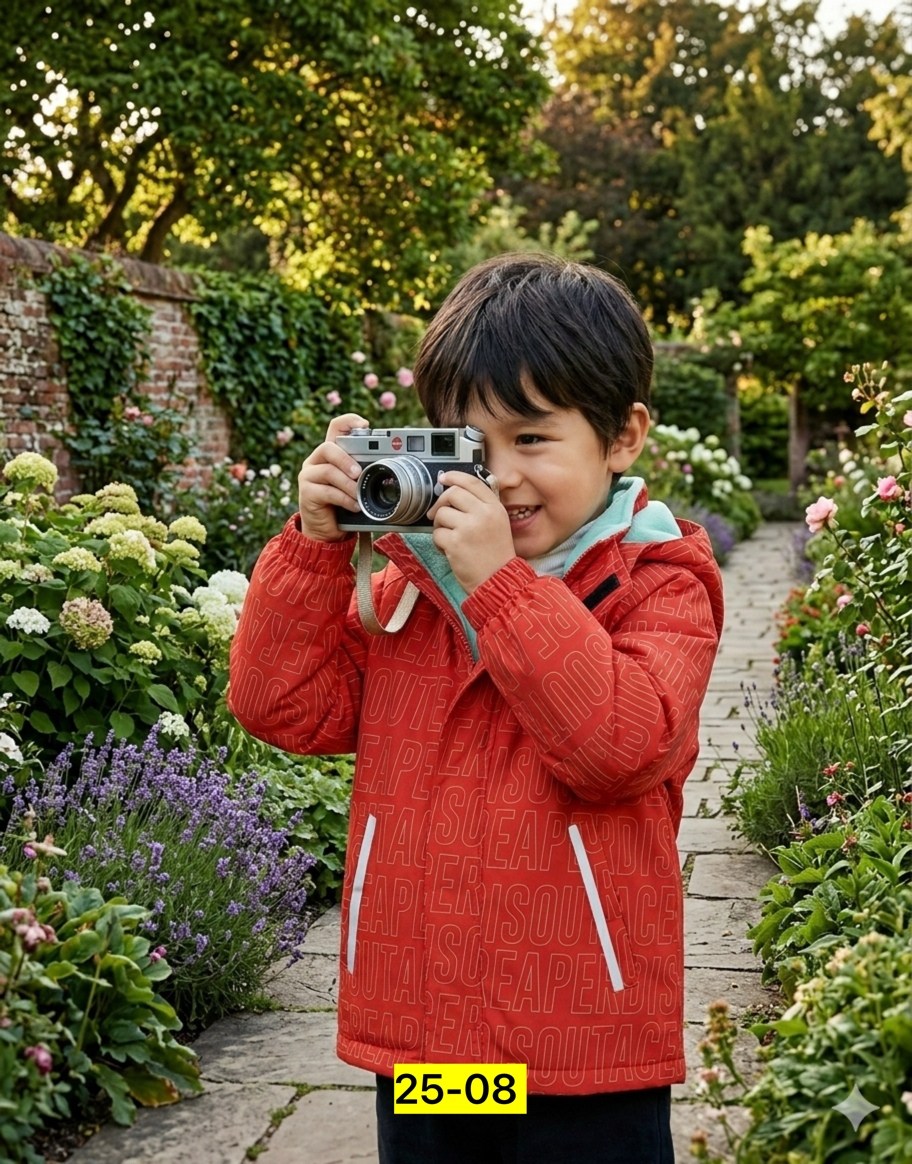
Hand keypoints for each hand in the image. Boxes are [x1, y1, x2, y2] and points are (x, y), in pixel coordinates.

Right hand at [297, 414, 367, 541]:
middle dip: (346, 459)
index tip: (365, 425)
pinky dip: (344, 499)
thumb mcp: (356, 485)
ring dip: (347, 483)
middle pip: (328, 447)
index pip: (335, 428)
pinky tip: (354, 506)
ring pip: (328, 470)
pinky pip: (326, 491)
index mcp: (330, 454)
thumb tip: (395, 467)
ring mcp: (309, 476)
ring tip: (358, 494)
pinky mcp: (306, 492)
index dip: (348, 421)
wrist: (326, 531)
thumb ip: (365, 473)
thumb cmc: (344, 505)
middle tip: (359, 473)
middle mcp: (316, 461)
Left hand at [427, 471, 513, 592]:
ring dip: (439, 525)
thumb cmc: (495, 555)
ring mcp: (468, 527)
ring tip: (449, 538)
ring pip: (441, 513)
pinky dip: (438, 543)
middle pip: (452, 494)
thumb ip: (481, 507)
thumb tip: (453, 493)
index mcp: (495, 508)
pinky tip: (449, 550)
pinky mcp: (455, 542)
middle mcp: (483, 514)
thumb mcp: (498, 524)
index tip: (443, 478)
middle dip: (440, 503)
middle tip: (438, 515)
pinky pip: (436, 534)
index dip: (455, 476)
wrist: (498, 580)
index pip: (472, 482)